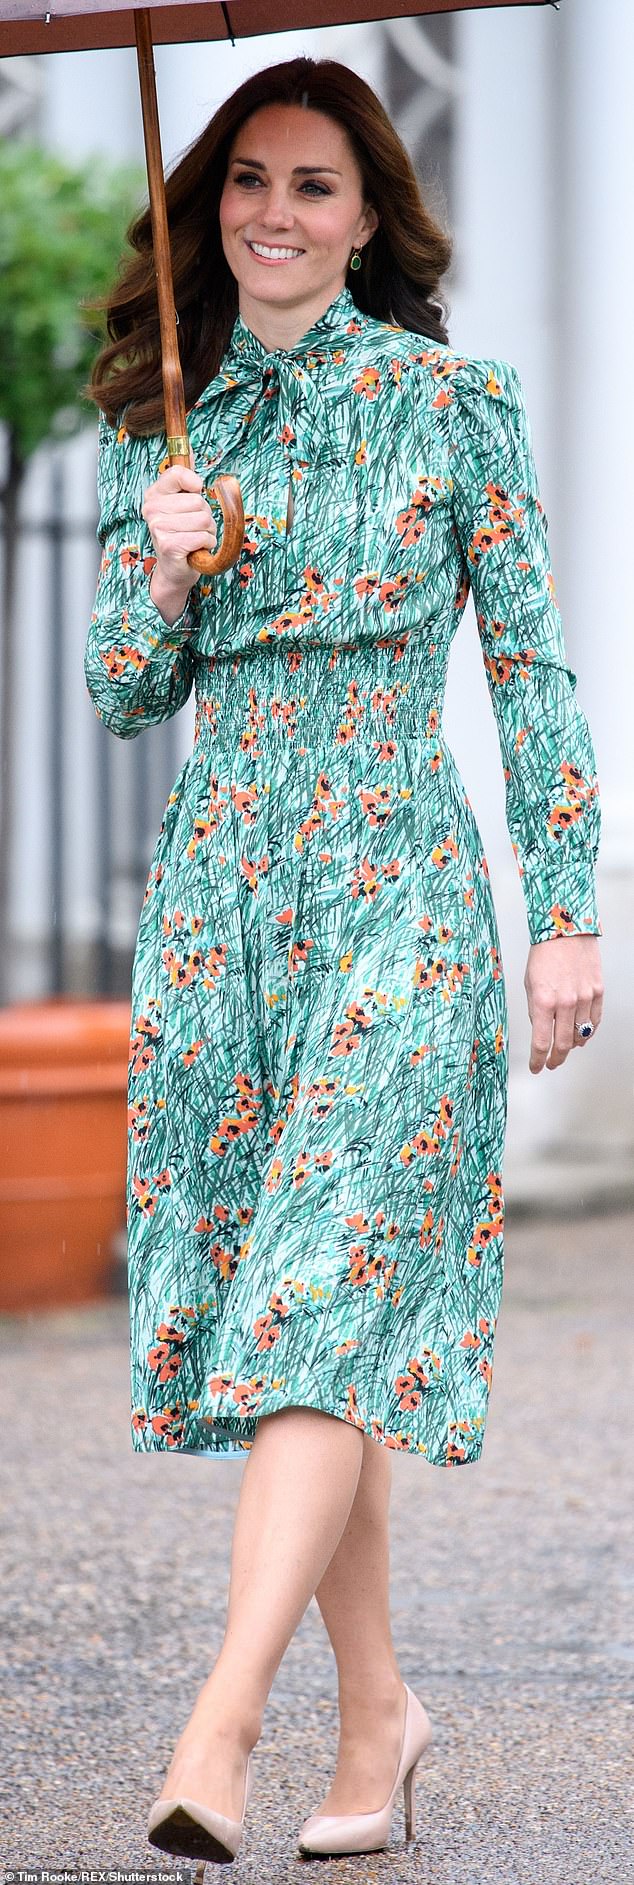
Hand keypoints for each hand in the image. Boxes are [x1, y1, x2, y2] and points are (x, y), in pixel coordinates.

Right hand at [142, 452, 217, 602]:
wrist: (176, 569)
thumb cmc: (183, 534)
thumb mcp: (183, 504)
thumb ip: (186, 479)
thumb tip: (189, 449)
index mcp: (154, 495)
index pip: (178, 474)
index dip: (195, 484)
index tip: (195, 494)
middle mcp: (151, 509)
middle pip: (198, 501)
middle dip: (205, 516)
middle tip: (194, 528)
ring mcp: (158, 528)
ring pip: (203, 520)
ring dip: (208, 532)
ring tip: (196, 539)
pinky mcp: (169, 545)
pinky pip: (203, 537)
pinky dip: (206, 544)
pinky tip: (196, 549)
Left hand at [524, 934, 603, 1072]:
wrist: (566, 930)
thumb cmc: (545, 953)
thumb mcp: (530, 984)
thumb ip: (536, 1010)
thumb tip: (542, 1029)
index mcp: (543, 1001)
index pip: (541, 1042)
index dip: (538, 1060)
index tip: (537, 1067)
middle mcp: (565, 1002)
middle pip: (562, 1044)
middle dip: (555, 1059)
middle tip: (551, 1064)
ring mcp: (584, 998)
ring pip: (580, 1035)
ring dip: (572, 1046)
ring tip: (565, 1048)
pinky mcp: (598, 992)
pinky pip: (595, 1021)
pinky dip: (588, 1033)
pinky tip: (582, 1036)